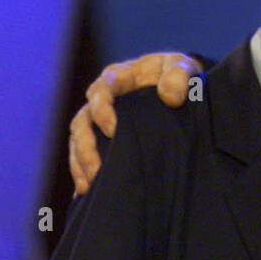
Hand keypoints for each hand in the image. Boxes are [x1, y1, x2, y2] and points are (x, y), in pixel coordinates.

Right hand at [68, 53, 202, 193]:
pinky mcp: (104, 140)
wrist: (180, 87)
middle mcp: (102, 99)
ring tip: (89, 186)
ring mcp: (99, 120)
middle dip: (86, 146)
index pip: (100, 91)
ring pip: (78, 141)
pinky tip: (86, 193)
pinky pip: (83, 156)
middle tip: (97, 169)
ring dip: (80, 163)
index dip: (101, 110)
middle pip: (82, 121)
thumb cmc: (177, 74)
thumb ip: (178, 75)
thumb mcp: (183, 66)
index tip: (113, 130)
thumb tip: (170, 97)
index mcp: (118, 77)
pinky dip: (82, 172)